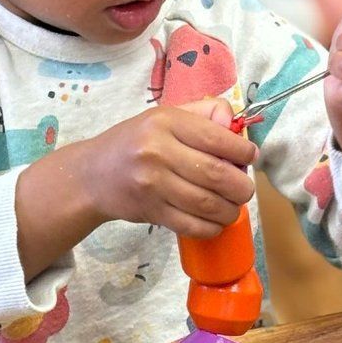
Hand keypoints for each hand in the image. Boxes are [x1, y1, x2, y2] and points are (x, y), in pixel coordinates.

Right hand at [81, 98, 256, 238]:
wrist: (92, 175)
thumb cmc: (134, 142)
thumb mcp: (164, 116)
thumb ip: (204, 114)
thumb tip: (236, 128)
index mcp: (165, 122)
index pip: (216, 138)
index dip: (242, 152)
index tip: (249, 158)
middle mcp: (158, 151)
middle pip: (217, 174)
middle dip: (242, 187)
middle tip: (245, 189)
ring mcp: (153, 184)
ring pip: (208, 204)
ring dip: (230, 210)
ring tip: (231, 206)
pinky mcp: (151, 212)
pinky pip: (192, 225)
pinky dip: (212, 227)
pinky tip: (214, 221)